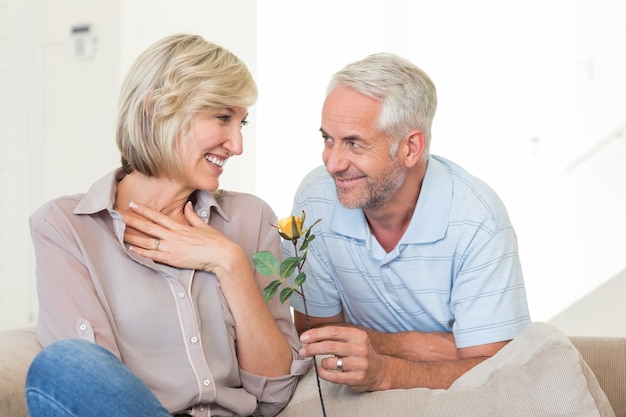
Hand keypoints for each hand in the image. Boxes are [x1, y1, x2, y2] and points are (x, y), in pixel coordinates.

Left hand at [122, 201, 241, 273]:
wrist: (221, 256)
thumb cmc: (215, 242)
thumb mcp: (203, 226)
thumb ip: (192, 216)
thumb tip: (187, 205)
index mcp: (180, 227)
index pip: (158, 217)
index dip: (144, 210)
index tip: (133, 205)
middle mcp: (173, 236)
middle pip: (148, 227)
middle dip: (132, 220)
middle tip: (118, 215)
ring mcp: (172, 248)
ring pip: (147, 241)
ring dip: (132, 236)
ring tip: (119, 232)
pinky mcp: (173, 259)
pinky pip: (153, 255)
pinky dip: (141, 252)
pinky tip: (131, 248)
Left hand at [299, 325, 387, 391]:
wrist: (379, 371)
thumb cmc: (359, 353)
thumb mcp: (352, 340)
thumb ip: (335, 336)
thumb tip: (310, 336)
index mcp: (358, 335)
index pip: (333, 332)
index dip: (316, 334)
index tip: (303, 338)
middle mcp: (360, 348)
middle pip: (329, 346)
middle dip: (312, 348)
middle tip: (303, 351)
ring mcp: (359, 364)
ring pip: (330, 362)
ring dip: (320, 362)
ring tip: (321, 363)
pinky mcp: (357, 378)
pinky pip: (333, 376)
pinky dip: (323, 373)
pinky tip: (322, 370)